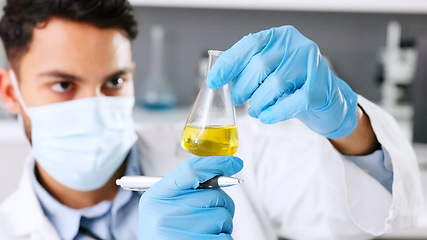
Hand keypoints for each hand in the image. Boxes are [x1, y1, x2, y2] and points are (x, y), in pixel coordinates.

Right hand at [138, 156, 242, 239]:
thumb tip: (221, 173)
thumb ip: (185, 188)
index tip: (234, 162)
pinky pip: (226, 237)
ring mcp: (180, 232)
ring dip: (222, 226)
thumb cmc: (165, 234)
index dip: (216, 163)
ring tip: (203, 233)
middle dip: (220, 205)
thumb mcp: (163, 207)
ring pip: (224, 216)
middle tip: (205, 218)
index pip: (190, 170)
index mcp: (157, 198)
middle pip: (215, 195)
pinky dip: (222, 239)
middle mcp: (165, 214)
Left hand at [206, 25, 357, 138]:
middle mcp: (297, 46)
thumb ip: (249, 68)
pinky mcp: (320, 89)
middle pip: (260, 66)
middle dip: (243, 88)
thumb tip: (218, 77)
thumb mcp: (271, 69)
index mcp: (281, 37)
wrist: (328, 99)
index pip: (250, 44)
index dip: (229, 64)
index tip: (213, 80)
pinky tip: (267, 116)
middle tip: (239, 99)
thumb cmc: (293, 83)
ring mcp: (312, 66)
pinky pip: (291, 103)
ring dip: (259, 103)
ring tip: (257, 109)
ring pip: (274, 85)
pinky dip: (274, 113)